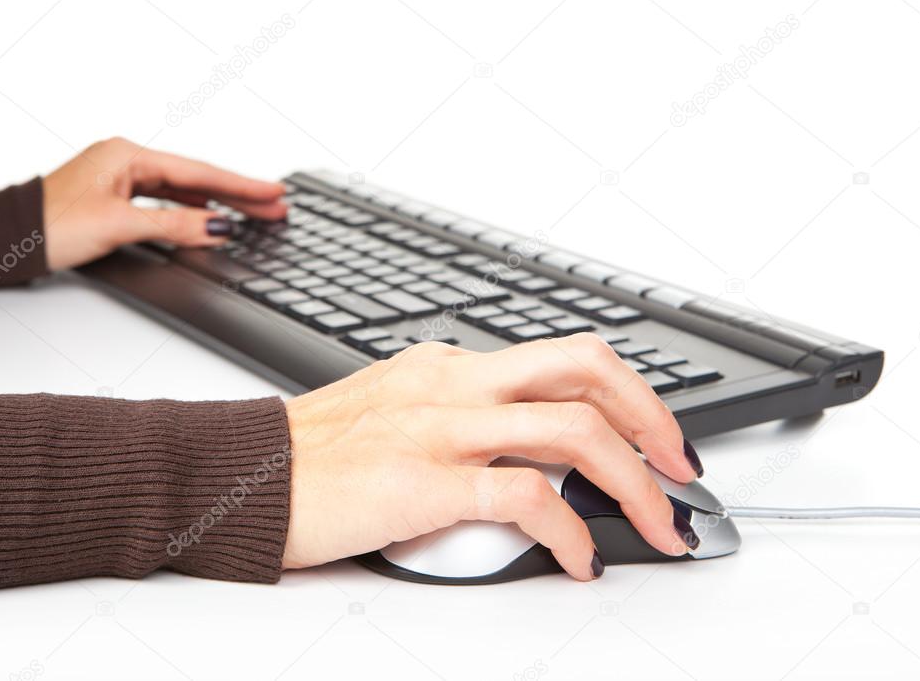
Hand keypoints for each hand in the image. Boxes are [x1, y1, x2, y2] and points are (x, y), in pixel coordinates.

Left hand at [41, 137, 286, 269]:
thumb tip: (217, 227)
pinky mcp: (116, 199)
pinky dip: (192, 211)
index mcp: (127, 154)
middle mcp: (126, 161)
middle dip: (239, 194)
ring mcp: (121, 179)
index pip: (199, 172)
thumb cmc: (49, 226)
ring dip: (219, 203)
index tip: (273, 192)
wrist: (9, 241)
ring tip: (255, 212)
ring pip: (183, 191)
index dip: (240, 186)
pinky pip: (166, 202)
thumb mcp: (120, 225)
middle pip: (197, 179)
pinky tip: (211, 217)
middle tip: (276, 205)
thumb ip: (174, 225)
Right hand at [283, 334, 701, 580]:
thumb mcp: (395, 417)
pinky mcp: (420, 480)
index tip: (656, 436)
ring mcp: (438, 426)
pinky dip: (570, 532)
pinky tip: (580, 559)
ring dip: (635, 481)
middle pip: (584, 369)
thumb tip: (526, 461)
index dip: (627, 395)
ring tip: (659, 523)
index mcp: (447, 367)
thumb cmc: (311, 457)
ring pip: (572, 429)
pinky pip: (525, 496)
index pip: (562, 360)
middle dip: (652, 416)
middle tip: (681, 466)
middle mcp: (451, 383)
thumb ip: (460, 425)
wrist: (238, 476)